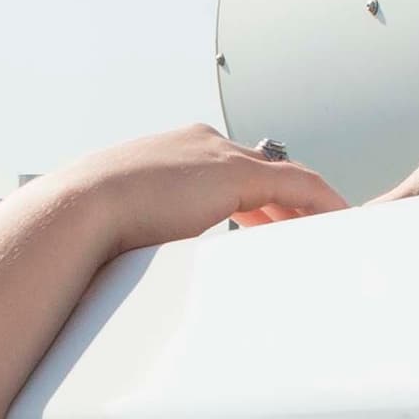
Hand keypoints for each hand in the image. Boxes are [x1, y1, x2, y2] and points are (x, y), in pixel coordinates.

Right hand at [0, 126, 343, 259]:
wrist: (75, 210)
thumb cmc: (81, 232)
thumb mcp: (115, 228)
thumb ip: (136, 238)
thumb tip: (124, 275)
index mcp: (167, 154)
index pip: (222, 171)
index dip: (250, 201)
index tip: (263, 227)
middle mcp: (198, 144)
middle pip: (260, 171)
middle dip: (284, 204)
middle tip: (307, 235)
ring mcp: (218, 153)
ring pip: (285, 177)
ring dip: (310, 207)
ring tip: (331, 237)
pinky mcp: (237, 174)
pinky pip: (300, 186)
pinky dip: (324, 204)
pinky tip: (342, 226)